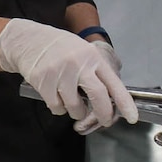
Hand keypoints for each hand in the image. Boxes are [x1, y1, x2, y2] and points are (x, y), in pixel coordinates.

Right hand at [0, 18, 136, 129]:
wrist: (28, 40)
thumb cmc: (60, 49)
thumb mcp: (83, 52)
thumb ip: (96, 72)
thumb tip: (110, 99)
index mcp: (93, 57)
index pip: (114, 84)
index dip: (125, 103)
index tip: (132, 118)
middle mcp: (79, 64)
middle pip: (98, 97)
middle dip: (103, 114)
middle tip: (104, 120)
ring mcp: (60, 73)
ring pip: (75, 107)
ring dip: (76, 111)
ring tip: (72, 102)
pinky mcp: (43, 81)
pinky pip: (56, 107)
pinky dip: (58, 108)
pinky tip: (56, 97)